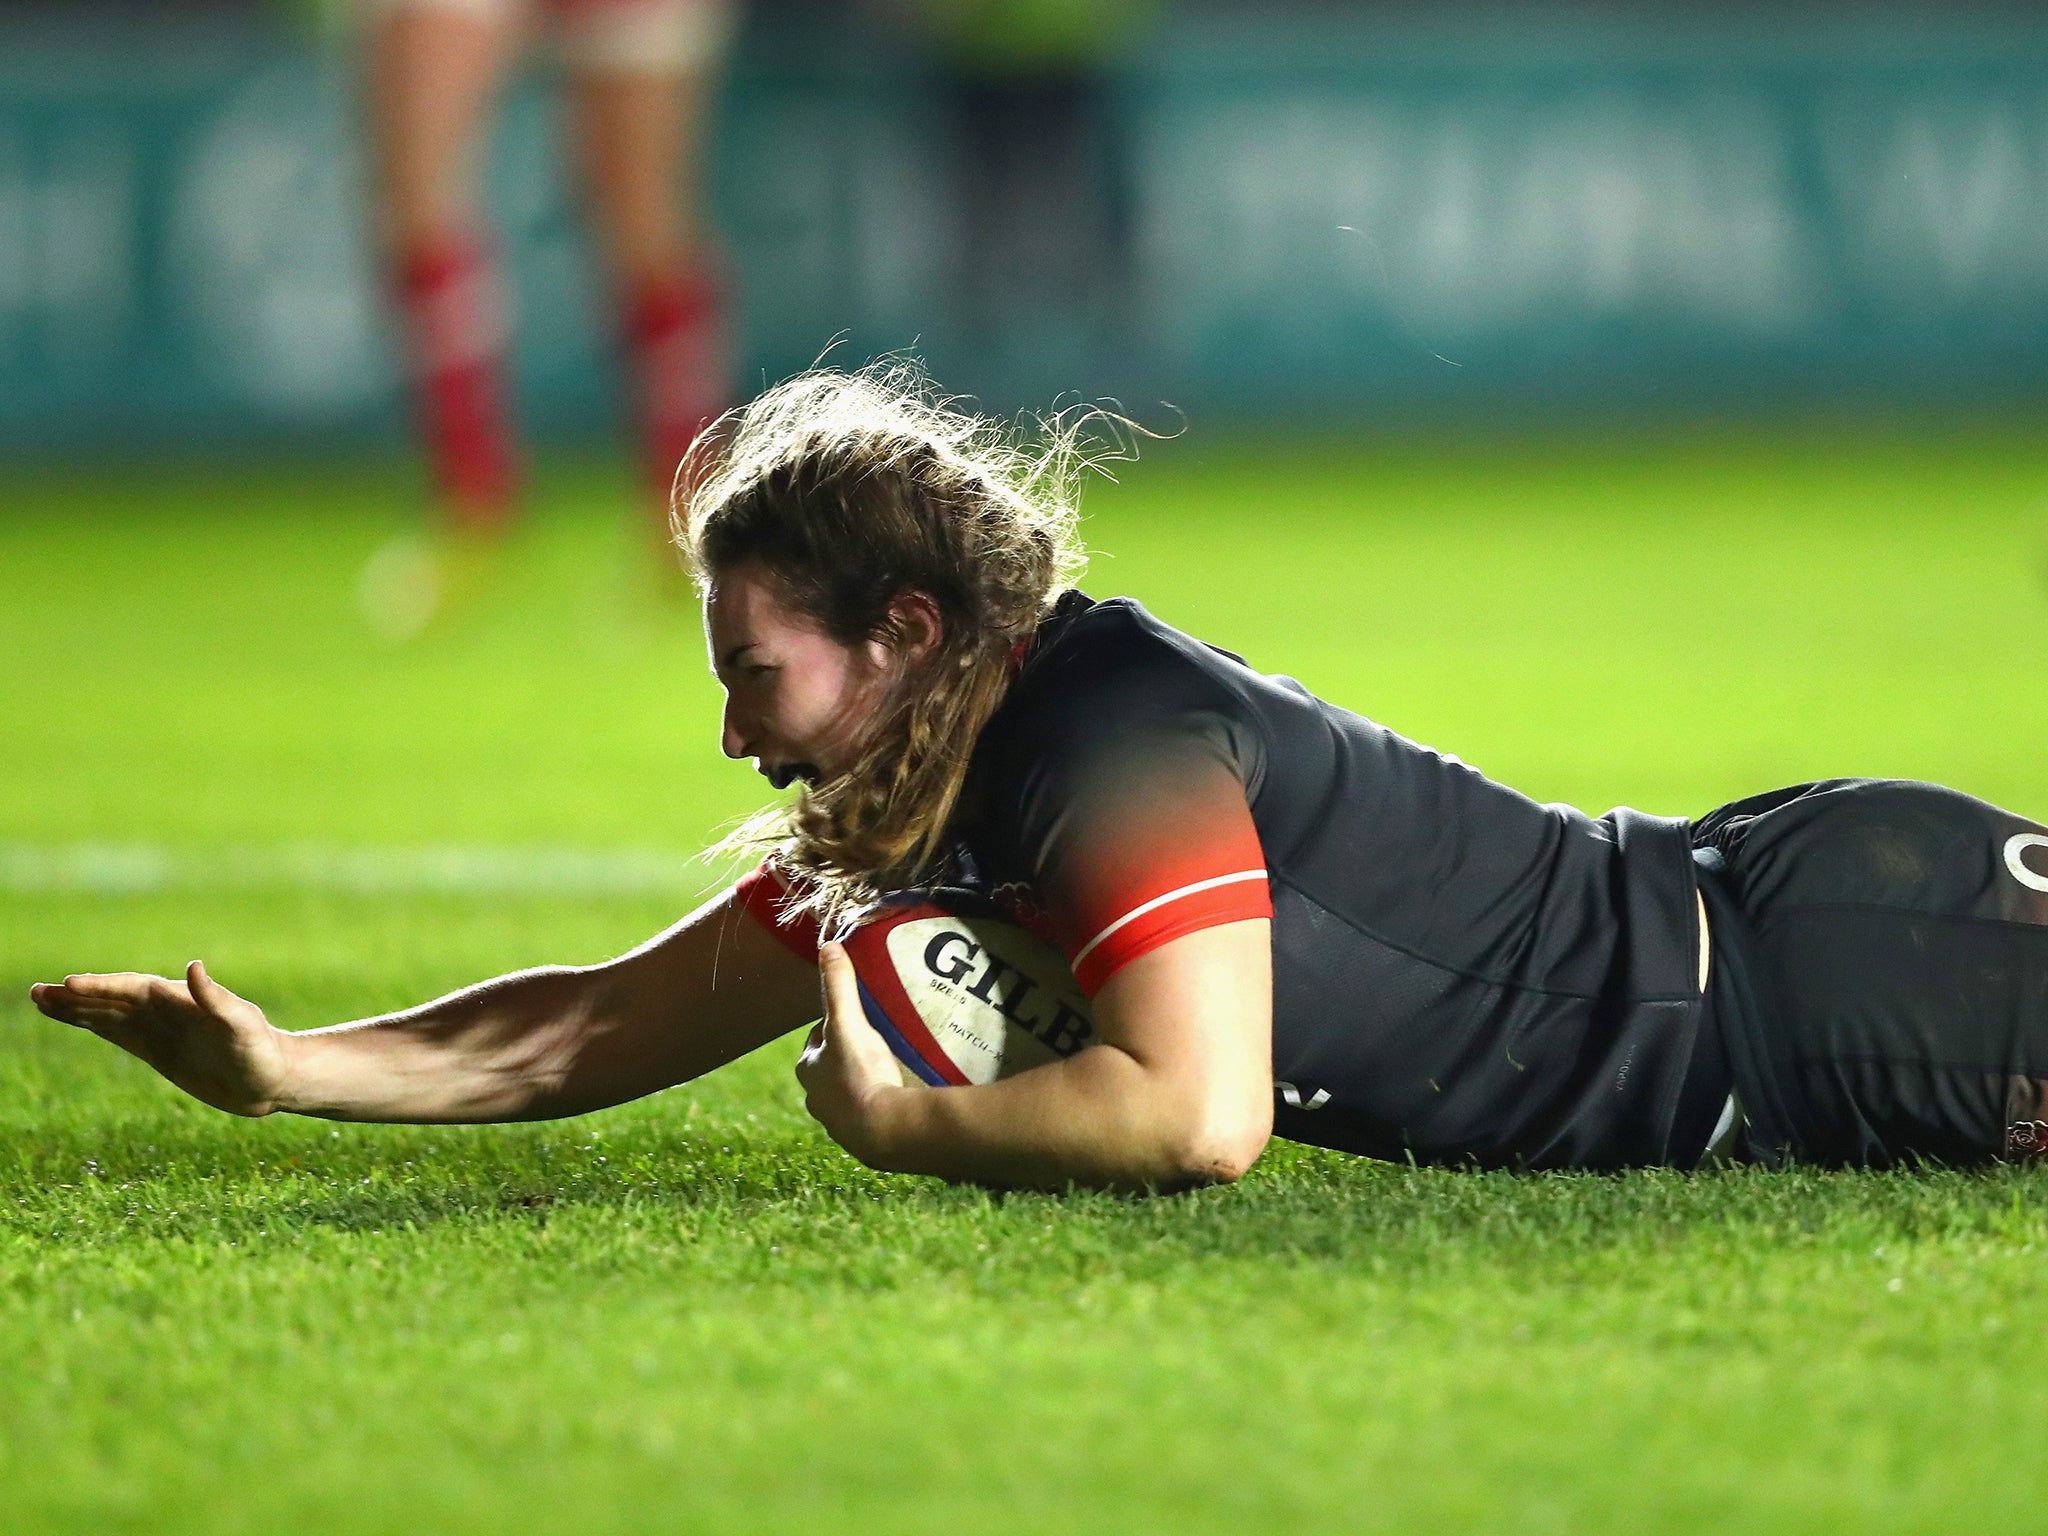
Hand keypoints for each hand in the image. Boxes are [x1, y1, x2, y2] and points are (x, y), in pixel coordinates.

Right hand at [27, 962, 290, 1116]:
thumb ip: (217, 999)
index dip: (101, 987)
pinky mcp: (157, 1049)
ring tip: (40, 1001)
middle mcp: (165, 1009)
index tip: (68, 985)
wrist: (273, 1078)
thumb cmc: (262, 1050)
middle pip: (112, 998)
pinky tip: (72, 1019)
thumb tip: (193, 967)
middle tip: (37, 993)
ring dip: (75, 1008)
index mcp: (181, 999)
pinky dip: (92, 1025)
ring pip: (107, 1014)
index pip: (132, 988)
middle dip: (75, 996)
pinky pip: (117, 1033)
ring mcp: (159, 1028)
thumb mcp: (242, 1025)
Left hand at [794, 942, 908, 1166]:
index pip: (817, 1038)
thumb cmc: (860, 1074)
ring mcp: (838, 1122)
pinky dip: (878, 1104)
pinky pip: (868, 1114)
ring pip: (847, 1092)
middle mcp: (816, 1098)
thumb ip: (839, 986)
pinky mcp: (861, 1138)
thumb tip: (827, 946)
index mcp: (808, 1069)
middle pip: (830, 1066)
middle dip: (847, 1055)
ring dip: (862, 1081)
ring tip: (888, 1068)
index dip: (834, 1026)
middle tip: (875, 1041)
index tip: (854, 1018)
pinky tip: (896, 1097)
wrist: (883, 1131)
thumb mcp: (848, 1022)